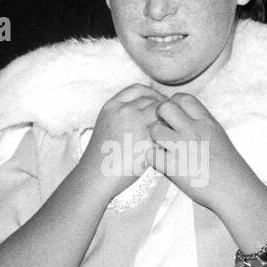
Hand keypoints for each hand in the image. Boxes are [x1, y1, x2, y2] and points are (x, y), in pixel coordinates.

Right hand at [81, 83, 164, 197]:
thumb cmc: (102, 155)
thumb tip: (148, 108)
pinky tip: (169, 146)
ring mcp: (135, 126)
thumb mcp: (107, 125)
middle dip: (164, 110)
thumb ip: (124, 114)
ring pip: (162, 116)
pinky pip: (165, 134)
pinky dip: (169, 138)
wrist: (95, 176)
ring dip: (168, 123)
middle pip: (153, 101)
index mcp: (113, 106)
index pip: (139, 89)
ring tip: (170, 134)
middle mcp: (124, 112)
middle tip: (171, 121)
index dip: (152, 94)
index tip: (160, 103)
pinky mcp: (145, 143)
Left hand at [145, 93, 248, 210]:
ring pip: (154, 129)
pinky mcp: (173, 167)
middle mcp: (194, 131)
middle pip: (164, 107)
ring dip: (154, 139)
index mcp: (207, 122)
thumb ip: (201, 125)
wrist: (236, 191)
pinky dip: (152, 159)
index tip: (173, 116)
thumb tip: (185, 118)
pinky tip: (162, 164)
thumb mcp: (218, 137)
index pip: (183, 98)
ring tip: (163, 149)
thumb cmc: (229, 168)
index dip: (173, 104)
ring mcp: (182, 148)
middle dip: (159, 117)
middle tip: (163, 130)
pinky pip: (150, 155)